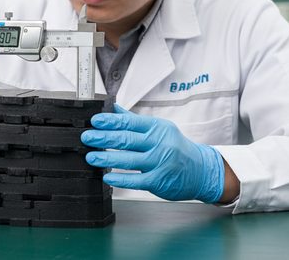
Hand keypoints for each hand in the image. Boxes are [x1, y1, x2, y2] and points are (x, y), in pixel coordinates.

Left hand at [81, 104, 224, 202]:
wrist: (201, 170)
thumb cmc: (176, 148)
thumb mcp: (159, 129)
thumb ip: (135, 120)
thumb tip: (113, 108)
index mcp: (157, 127)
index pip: (130, 122)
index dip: (110, 121)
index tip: (95, 121)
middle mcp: (159, 143)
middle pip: (126, 139)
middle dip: (104, 138)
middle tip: (87, 137)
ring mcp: (159, 162)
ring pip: (129, 160)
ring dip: (107, 158)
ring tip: (91, 157)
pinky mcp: (159, 180)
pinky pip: (136, 180)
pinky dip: (120, 178)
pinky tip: (107, 177)